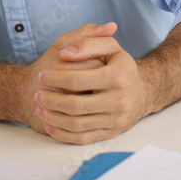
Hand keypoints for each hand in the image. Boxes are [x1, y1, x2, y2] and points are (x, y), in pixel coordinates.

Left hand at [31, 23, 156, 143]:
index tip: (42, 75)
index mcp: (117, 76)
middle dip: (51, 101)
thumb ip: (88, 41)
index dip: (55, 78)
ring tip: (40, 108)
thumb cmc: (121, 67)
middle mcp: (119, 100)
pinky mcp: (111, 133)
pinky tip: (51, 125)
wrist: (143, 92)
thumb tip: (67, 52)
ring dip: (53, 118)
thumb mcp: (110, 47)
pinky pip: (83, 138)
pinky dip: (64, 135)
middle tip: (37, 94)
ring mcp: (115, 119)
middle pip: (75, 105)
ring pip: (77, 124)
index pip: (78, 80)